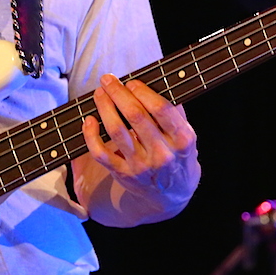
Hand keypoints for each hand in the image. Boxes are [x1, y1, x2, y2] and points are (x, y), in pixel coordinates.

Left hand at [81, 74, 198, 221]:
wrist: (172, 194)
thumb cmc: (177, 156)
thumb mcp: (186, 135)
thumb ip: (174, 112)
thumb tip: (153, 84)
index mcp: (181, 140)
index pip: (161, 109)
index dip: (143, 92)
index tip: (131, 82)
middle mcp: (162, 154)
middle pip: (136, 116)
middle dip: (118, 93)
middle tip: (108, 80)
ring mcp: (141, 165)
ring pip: (117, 131)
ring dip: (105, 107)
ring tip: (99, 93)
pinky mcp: (123, 174)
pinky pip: (101, 153)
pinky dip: (91, 135)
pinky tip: (89, 121)